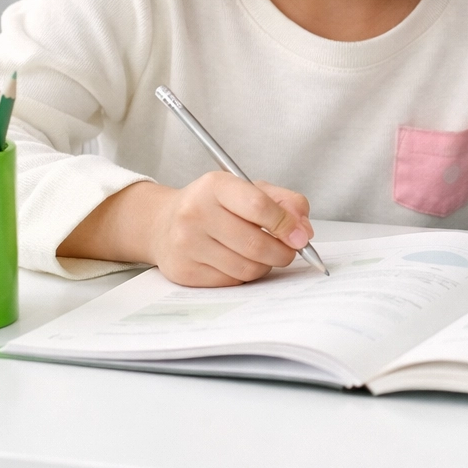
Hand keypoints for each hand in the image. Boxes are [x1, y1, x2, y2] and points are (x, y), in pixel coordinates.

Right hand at [147, 172, 314, 285]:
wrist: (163, 223)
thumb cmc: (213, 205)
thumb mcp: (248, 189)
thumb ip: (284, 202)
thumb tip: (304, 231)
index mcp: (215, 186)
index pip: (259, 206)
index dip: (286, 224)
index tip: (301, 236)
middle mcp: (196, 213)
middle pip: (255, 243)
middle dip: (283, 252)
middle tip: (289, 251)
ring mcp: (186, 244)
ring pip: (246, 267)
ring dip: (265, 265)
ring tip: (264, 254)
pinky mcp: (184, 270)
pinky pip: (231, 281)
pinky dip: (245, 275)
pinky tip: (240, 261)